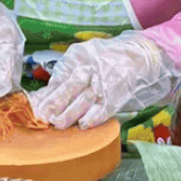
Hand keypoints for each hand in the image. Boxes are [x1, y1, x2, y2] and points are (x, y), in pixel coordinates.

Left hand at [29, 32, 180, 128]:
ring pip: (85, 98)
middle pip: (70, 87)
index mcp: (79, 56)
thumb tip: (46, 98)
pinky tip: (84, 125)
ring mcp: (105, 79)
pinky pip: (105, 106)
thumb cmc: (110, 61)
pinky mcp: (119, 91)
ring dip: (71, 114)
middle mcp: (91, 66)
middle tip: (44, 116)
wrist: (144, 55)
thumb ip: (68, 77)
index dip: (47, 94)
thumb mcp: (86, 60)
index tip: (36, 106)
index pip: (59, 78)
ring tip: (59, 124)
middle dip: (56, 103)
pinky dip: (95, 116)